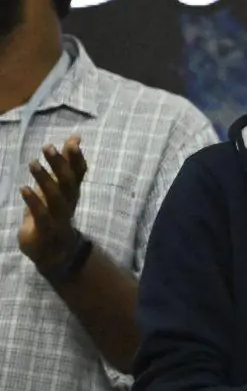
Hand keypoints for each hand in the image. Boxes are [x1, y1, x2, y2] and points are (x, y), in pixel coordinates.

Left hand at [18, 136, 87, 270]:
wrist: (54, 254)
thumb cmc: (53, 214)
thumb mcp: (58, 188)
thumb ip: (66, 164)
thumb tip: (75, 137)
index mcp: (71, 193)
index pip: (79, 174)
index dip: (77, 158)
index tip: (73, 141)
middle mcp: (68, 204)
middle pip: (69, 183)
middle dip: (60, 165)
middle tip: (47, 147)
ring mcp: (58, 218)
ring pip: (57, 198)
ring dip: (46, 180)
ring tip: (33, 163)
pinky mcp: (45, 231)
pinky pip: (42, 216)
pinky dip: (34, 202)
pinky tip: (24, 188)